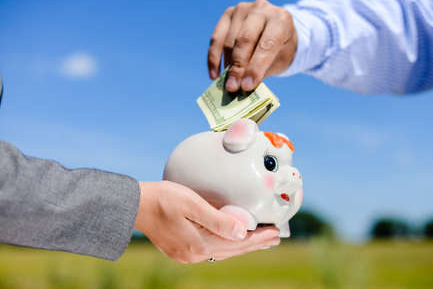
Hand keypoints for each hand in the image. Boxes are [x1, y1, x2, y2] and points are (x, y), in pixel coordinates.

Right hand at [134, 181, 279, 262]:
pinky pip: (212, 250)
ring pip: (223, 251)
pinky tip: (232, 242)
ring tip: (259, 241)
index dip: (258, 237)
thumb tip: (243, 233)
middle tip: (275, 237)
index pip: (237, 242)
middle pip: (233, 250)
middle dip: (255, 243)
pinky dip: (227, 246)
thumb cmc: (163, 199)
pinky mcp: (181, 250)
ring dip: (242, 246)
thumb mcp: (192, 205)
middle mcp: (194, 254)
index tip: (276, 232)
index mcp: (199, 244)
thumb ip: (218, 220)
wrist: (135, 205)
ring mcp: (186, 254)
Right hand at [208, 0, 297, 91]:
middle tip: (232, 87)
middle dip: (238, 67)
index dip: (256, 67)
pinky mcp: (228, 13)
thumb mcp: (279, 61)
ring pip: (229, 41)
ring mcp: (243, 9)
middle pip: (245, 40)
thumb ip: (262, 71)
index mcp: (281, 20)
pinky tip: (214, 75)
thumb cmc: (280, 49)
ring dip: (227, 65)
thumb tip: (241, 86)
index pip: (267, 45)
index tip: (247, 86)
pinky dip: (214, 58)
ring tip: (228, 83)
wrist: (276, 30)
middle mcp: (262, 9)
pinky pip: (216, 38)